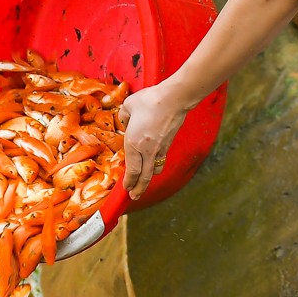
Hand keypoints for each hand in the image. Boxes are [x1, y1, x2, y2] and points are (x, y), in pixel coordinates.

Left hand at [117, 81, 190, 198]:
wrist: (173, 100)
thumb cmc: (149, 101)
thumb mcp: (128, 106)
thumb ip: (124, 116)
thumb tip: (125, 122)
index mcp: (133, 143)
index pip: (131, 170)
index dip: (129, 181)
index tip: (126, 188)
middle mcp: (147, 150)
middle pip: (143, 177)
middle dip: (138, 189)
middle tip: (134, 197)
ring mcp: (160, 149)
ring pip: (154, 171)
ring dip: (148, 179)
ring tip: (143, 183)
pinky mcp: (169, 144)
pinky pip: (161, 161)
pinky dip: (156, 167)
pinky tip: (153, 166)